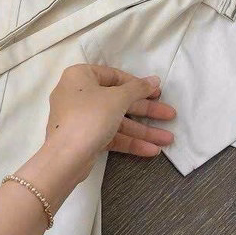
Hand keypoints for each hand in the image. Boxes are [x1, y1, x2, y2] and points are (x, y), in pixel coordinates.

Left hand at [45, 64, 175, 181]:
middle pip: (119, 100)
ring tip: (168, 139)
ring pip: (118, 121)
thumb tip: (154, 80)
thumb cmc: (90, 116)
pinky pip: (111, 135)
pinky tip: (152, 150)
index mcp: (80, 76)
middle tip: (170, 115)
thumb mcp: (118, 98)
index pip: (114, 76)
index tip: (157, 93)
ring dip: (143, 130)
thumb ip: (138, 88)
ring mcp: (81, 119)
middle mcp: (78, 95)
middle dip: (147, 111)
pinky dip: (130, 141)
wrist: (65, 158)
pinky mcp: (85, 139)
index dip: (138, 85)